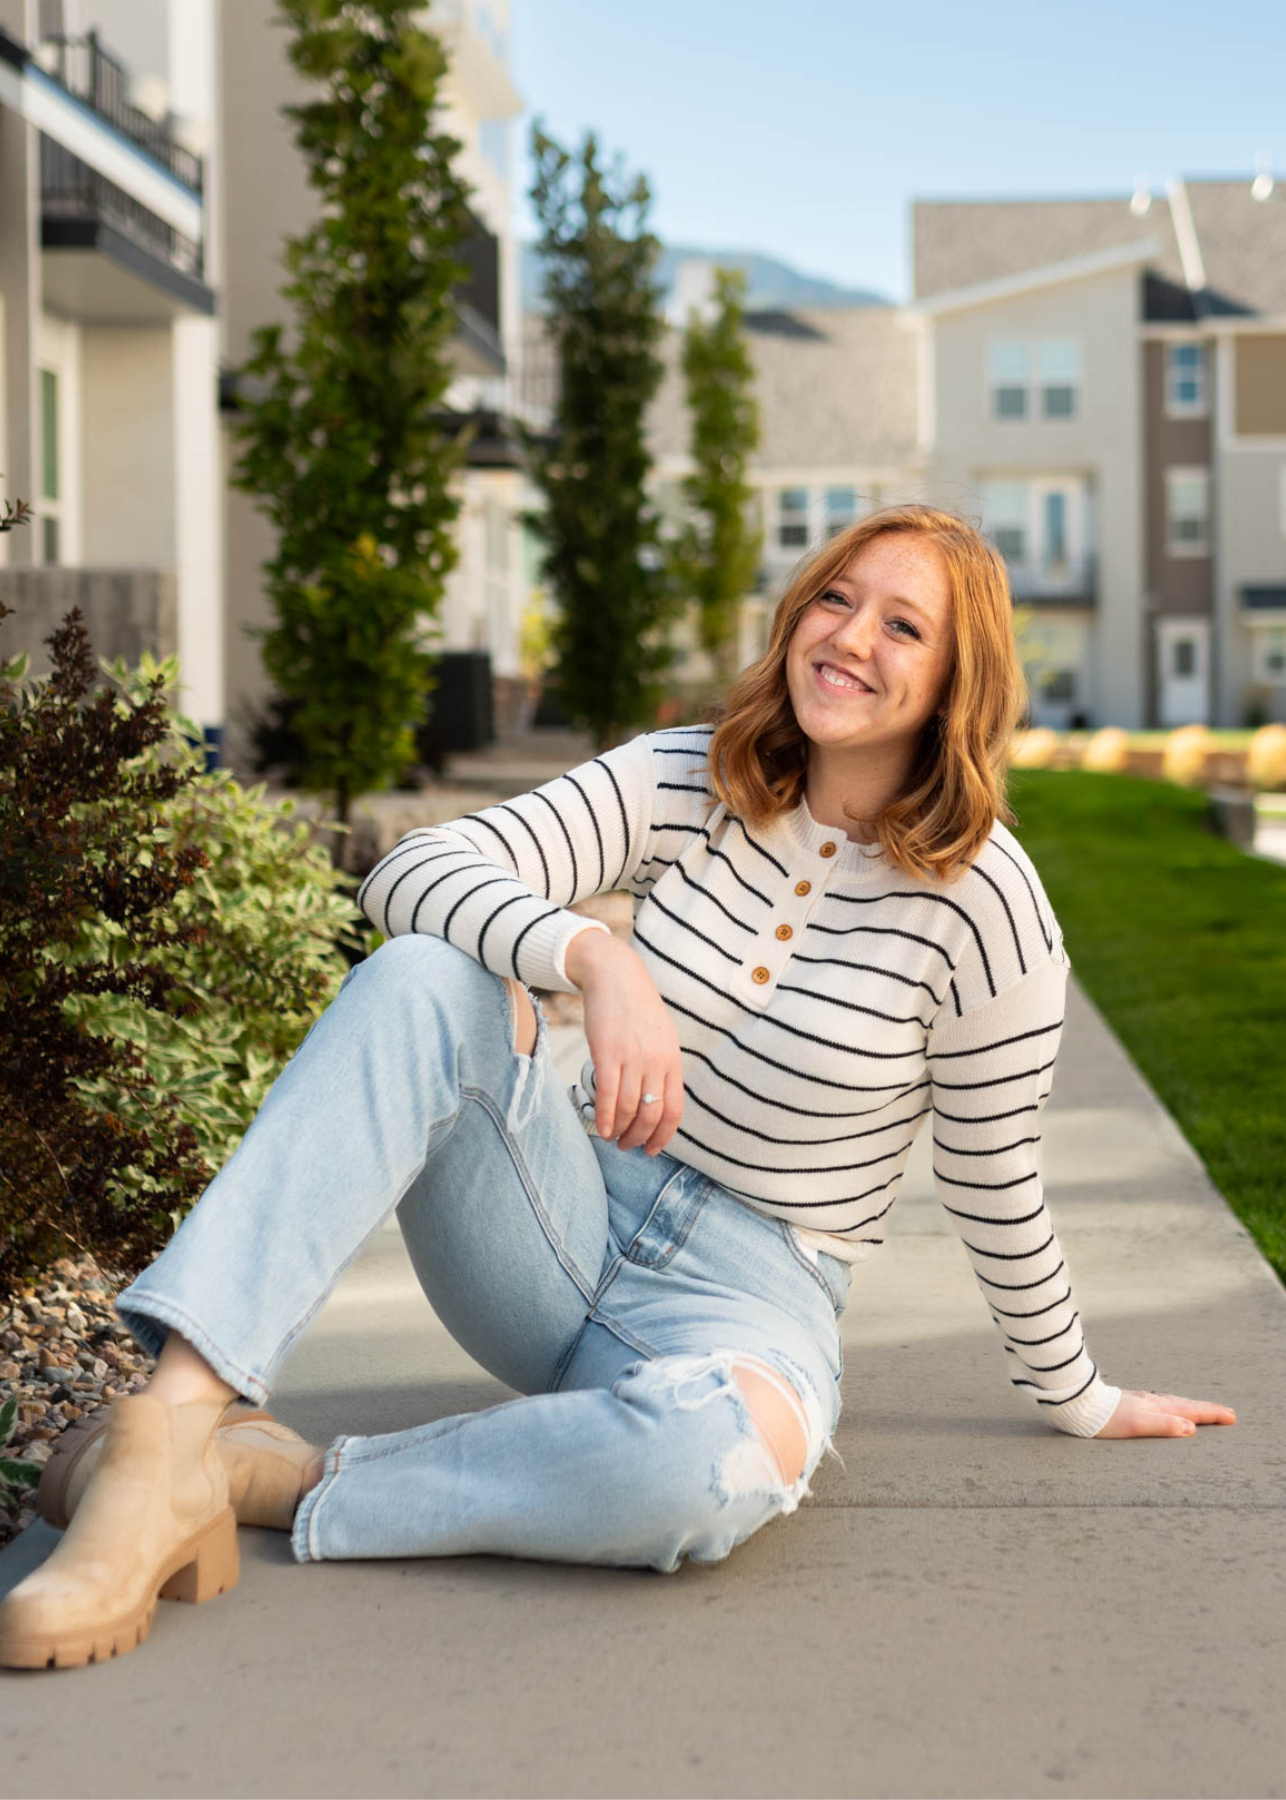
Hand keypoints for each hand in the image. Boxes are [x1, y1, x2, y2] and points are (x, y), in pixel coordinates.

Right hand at [565, 929, 683, 1154]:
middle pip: (652, 1114)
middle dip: (640, 1138)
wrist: (614, 975)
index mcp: (672, 1060)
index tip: (652, 1149)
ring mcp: (632, 1057)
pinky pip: (608, 1095)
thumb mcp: (660, 1037)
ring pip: (630, 1108)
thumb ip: (661, 1066)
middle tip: (628, 1147)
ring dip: (621, 1131)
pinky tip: (602, 1128)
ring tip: (613, 1138)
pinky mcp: (607, 1053)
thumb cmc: (635, 1008)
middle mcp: (656, 1061)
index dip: (663, 1136)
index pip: (674, 1109)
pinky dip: (606, 1117)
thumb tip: (655, 1100)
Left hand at [1093, 1388, 1236, 1437]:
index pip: (1191, 1411)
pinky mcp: (1131, 1403)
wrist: (1079, 1404)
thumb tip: (1190, 1429)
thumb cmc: (1106, 1417)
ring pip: (1174, 1403)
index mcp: (1158, 1407)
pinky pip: (1161, 1404)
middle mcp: (1152, 1401)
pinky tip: (1166, 1408)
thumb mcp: (1137, 1424)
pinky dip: (1174, 1407)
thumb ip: (1163, 1425)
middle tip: (1227, 1412)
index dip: (1212, 1414)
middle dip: (1207, 1409)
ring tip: (1203, 1410)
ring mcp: (1142, 1401)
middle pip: (1186, 1405)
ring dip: (1192, 1407)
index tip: (1231, 1417)